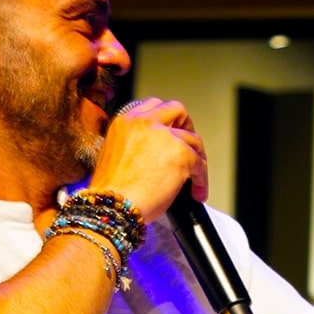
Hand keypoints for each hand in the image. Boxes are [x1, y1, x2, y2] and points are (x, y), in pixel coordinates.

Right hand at [88, 96, 207, 224]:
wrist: (114, 207)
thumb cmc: (112, 193)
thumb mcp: (115, 157)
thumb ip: (134, 146)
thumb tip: (155, 154)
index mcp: (125, 122)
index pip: (153, 106)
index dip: (167, 120)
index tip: (172, 132)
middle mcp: (144, 122)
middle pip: (176, 110)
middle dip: (187, 127)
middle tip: (190, 147)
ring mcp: (164, 136)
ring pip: (193, 139)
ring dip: (198, 160)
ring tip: (195, 180)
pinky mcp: (180, 153)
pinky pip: (200, 163)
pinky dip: (202, 180)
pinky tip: (196, 192)